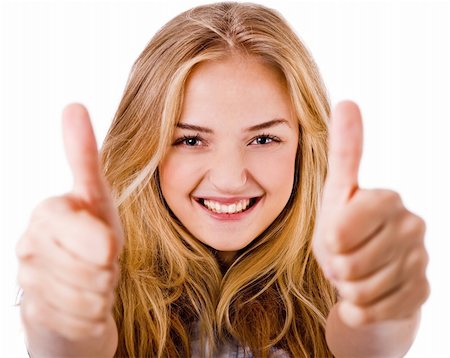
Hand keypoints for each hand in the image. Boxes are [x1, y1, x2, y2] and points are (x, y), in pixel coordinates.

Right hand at [16, 104, 123, 341]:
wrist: (82, 296)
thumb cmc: (94, 243)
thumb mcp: (97, 198)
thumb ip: (82, 158)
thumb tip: (72, 105)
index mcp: (46, 213)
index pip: (64, 221)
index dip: (95, 238)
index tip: (108, 248)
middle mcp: (30, 245)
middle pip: (86, 261)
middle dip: (106, 267)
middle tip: (102, 264)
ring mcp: (30, 282)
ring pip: (85, 293)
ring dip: (101, 291)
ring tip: (94, 283)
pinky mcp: (36, 318)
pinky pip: (79, 320)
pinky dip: (93, 316)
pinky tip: (85, 307)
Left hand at [313, 101, 428, 326]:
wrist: (368, 277)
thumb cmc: (345, 233)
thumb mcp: (335, 196)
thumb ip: (345, 152)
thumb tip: (348, 101)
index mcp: (386, 199)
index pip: (341, 227)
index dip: (329, 239)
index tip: (335, 235)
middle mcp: (411, 225)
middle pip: (347, 261)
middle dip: (335, 265)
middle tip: (343, 257)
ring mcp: (420, 261)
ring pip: (358, 289)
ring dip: (346, 286)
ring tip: (354, 273)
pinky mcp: (421, 292)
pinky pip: (369, 310)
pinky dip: (358, 307)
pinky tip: (367, 294)